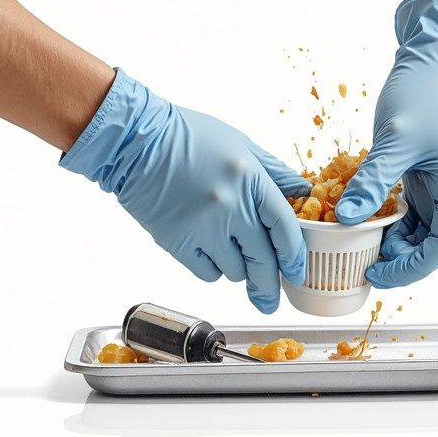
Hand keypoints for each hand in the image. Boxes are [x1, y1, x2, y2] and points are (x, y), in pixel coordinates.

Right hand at [60, 69, 310, 312]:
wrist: (135, 141)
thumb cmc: (187, 136)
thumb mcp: (241, 145)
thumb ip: (274, 172)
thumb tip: (302, 192)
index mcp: (250, 179)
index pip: (284, 228)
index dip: (294, 256)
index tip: (297, 271)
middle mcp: (230, 206)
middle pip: (263, 261)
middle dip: (269, 286)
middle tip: (270, 300)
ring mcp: (203, 227)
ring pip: (235, 271)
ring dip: (238, 268)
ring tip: (228, 248)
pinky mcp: (177, 242)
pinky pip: (207, 273)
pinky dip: (212, 268)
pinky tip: (207, 249)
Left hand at [336, 0, 437, 287]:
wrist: (437, 55)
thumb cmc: (424, 90)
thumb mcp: (394, 139)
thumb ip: (372, 182)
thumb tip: (346, 220)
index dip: (412, 267)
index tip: (378, 273)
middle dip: (408, 258)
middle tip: (369, 260)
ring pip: (430, 228)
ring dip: (401, 239)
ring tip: (364, 240)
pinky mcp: (431, 172)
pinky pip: (418, 209)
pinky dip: (396, 219)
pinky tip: (369, 218)